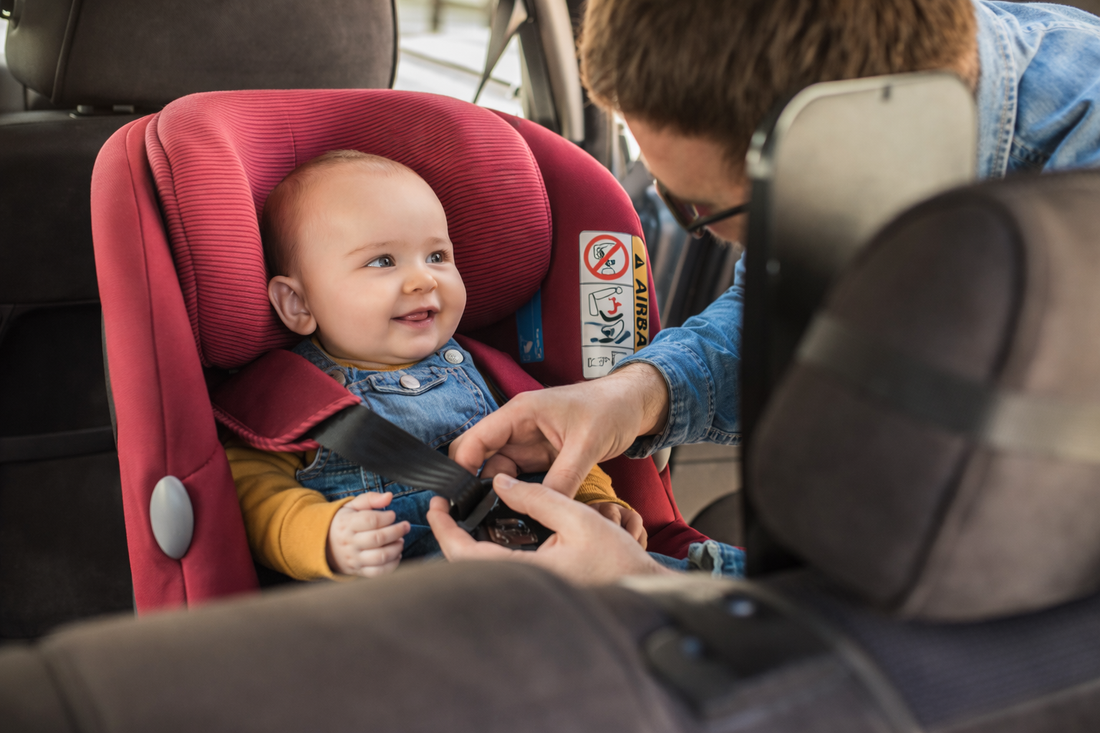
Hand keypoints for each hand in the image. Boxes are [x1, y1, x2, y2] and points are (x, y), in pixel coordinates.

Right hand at [327, 492, 409, 577]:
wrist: (324, 544)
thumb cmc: (344, 522)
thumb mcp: (352, 506)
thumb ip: (370, 499)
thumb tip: (389, 496)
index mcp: (346, 524)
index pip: (370, 520)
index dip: (386, 517)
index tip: (392, 515)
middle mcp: (350, 543)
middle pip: (378, 538)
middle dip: (397, 531)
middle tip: (405, 526)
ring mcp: (354, 559)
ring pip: (380, 557)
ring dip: (396, 548)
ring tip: (400, 540)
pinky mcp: (359, 571)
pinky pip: (378, 572)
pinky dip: (392, 564)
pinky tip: (396, 554)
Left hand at [427, 474, 672, 584]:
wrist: (641, 586)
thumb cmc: (617, 559)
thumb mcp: (579, 518)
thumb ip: (538, 498)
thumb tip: (501, 483)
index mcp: (527, 572)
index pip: (467, 554)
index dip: (445, 530)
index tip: (436, 506)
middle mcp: (522, 586)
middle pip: (467, 564)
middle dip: (449, 534)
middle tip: (444, 506)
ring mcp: (528, 589)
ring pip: (482, 567)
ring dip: (466, 542)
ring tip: (462, 513)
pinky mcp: (535, 587)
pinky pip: (500, 569)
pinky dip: (486, 549)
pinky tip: (490, 530)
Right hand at [449, 363, 669, 497]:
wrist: (633, 405)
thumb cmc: (610, 408)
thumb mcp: (587, 445)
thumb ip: (564, 478)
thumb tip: (545, 509)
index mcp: (520, 413)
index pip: (476, 439)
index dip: (462, 467)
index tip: (459, 499)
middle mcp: (518, 427)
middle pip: (481, 458)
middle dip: (477, 486)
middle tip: (478, 517)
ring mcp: (529, 443)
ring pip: (500, 472)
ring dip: (500, 494)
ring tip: (500, 520)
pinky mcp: (541, 456)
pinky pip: (521, 478)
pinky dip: (519, 494)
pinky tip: (521, 512)